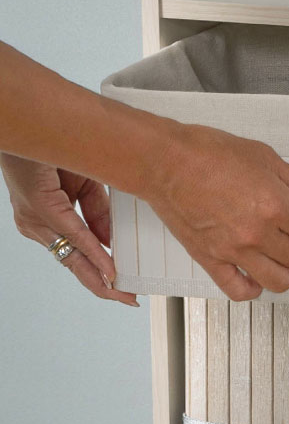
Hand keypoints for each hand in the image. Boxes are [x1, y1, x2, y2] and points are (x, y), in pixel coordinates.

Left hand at [0, 153, 138, 305]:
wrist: (28, 125)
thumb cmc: (50, 151)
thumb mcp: (83, 184)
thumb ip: (96, 212)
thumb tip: (110, 238)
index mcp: (45, 220)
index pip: (75, 253)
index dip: (98, 271)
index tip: (118, 283)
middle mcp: (37, 226)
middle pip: (74, 264)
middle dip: (102, 285)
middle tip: (124, 297)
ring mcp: (37, 220)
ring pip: (74, 257)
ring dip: (100, 276)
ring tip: (120, 289)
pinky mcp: (44, 210)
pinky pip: (75, 237)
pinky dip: (94, 253)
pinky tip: (108, 267)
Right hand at [145, 123, 288, 301]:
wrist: (164, 161)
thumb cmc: (208, 153)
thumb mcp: (265, 158)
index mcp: (273, 206)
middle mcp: (256, 234)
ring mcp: (233, 251)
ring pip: (279, 281)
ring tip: (284, 251)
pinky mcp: (211, 260)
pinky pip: (240, 291)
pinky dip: (254, 287)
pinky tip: (257, 272)